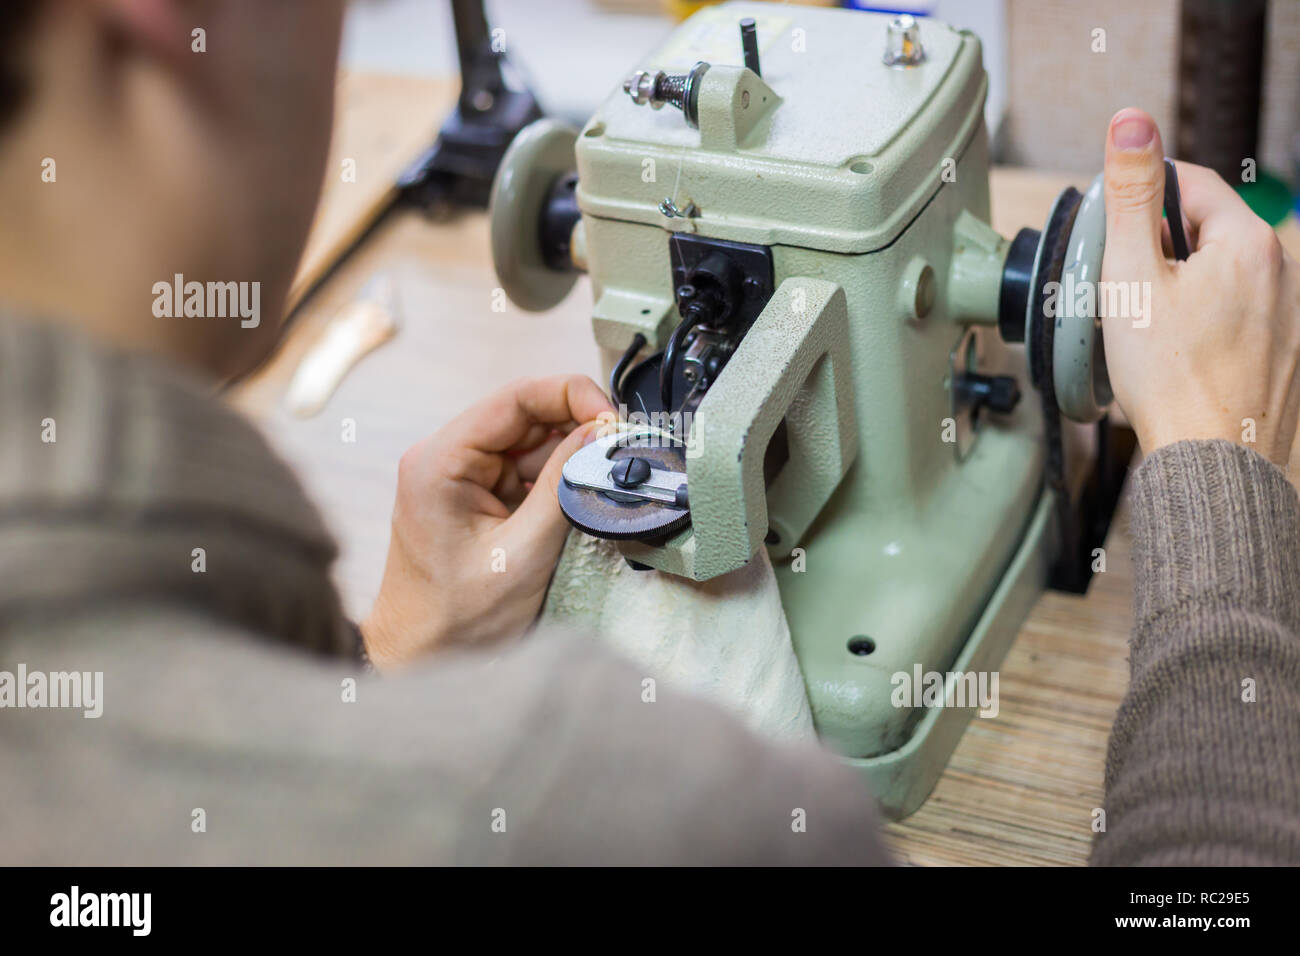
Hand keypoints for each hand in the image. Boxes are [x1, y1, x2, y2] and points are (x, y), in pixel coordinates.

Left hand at [361, 374, 612, 668]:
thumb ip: (564, 486)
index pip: (515, 398)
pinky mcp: (477, 497)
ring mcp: (461, 477)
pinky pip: (528, 473)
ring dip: (572, 459)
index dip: (571, 397)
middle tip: (622, 452)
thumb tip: (602, 436)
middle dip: (578, 430)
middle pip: (527, 417)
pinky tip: (583, 497)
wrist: (421, 659)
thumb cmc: (457, 619)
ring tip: (606, 482)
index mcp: (440, 461)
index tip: (613, 420)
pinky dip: (559, 481)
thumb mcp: (525, 552)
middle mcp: (445, 458)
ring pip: (532, 444)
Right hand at [1099, 107, 1299, 466]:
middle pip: (1205, 232)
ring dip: (1178, 288)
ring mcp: (1288, 317)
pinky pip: (1234, 319)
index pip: (1192, 183)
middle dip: (1158, 249)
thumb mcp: (1132, 276)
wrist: (1212, 462)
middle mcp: (1283, 273)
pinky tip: (1173, 357)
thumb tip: (1132, 123)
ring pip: (1219, 278)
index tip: (1112, 219)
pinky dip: (1200, 325)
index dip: (1144, 193)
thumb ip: (1133, 195)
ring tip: (1141, 329)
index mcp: (1249, 244)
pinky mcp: (1282, 355)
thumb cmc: (1173, 380)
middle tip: (1116, 286)